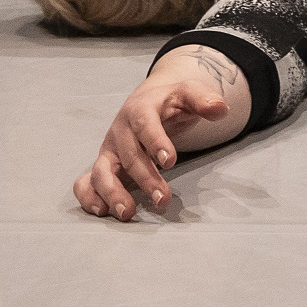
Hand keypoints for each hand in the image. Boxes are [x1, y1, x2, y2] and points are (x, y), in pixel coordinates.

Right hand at [71, 48, 238, 220]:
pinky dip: (88, 196)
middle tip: (163, 200)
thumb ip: (204, 99)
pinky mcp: (102, 165)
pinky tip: (103, 212)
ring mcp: (108, 150)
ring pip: (101, 172)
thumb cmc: (171, 100)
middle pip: (128, 156)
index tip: (169, 162)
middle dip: (145, 179)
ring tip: (128, 214)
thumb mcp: (189, 93)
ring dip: (112, 193)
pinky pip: (85, 182)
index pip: (144, 125)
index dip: (155, 142)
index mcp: (140, 109)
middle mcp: (120, 131)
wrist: (148, 100)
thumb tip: (221, 109)